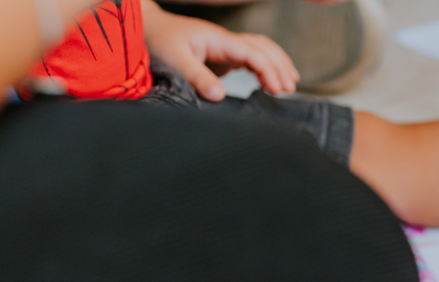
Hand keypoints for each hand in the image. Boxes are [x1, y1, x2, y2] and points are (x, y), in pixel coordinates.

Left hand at [143, 5, 299, 100]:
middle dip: (279, 66)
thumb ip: (198, 77)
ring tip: (291, 82)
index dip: (268, 70)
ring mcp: (224, 46)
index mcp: (218, 39)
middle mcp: (225, 40)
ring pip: (260, 49)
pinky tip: (269, 81)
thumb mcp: (176, 60)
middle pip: (262, 47)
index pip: (252, 52)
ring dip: (277, 63)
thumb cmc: (158, 41)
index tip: (277, 89)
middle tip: (290, 89)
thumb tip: (220, 96)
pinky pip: (250, 57)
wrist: (147, 29)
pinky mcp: (221, 55)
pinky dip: (264, 67)